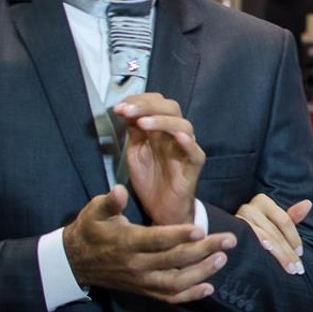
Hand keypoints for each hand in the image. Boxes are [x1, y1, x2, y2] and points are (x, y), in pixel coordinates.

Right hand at [62, 185, 235, 302]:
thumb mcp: (94, 212)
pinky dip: (190, 295)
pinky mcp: (144, 290)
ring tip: (223, 258)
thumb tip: (119, 190)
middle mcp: (137, 265)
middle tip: (229, 239)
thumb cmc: (90, 230)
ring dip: (202, 272)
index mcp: (127, 242)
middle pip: (174, 260)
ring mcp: (141, 280)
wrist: (75, 262)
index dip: (178, 236)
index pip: (157, 241)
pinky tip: (209, 287)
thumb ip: (109, 202)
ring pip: (176, 282)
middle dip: (204, 250)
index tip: (200, 229)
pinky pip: (169, 297)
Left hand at [115, 93, 204, 226]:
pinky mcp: (194, 166)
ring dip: (162, 120)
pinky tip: (176, 136)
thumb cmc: (150, 180)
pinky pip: (194, 151)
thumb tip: (124, 109)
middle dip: (147, 106)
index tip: (118, 107)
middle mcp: (176, 135)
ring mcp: (187, 149)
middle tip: (126, 110)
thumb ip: (133, 132)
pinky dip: (186, 142)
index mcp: (162, 129)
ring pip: (183, 125)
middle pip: (171, 108)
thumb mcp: (135, 152)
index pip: (157, 104)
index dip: (139, 101)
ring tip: (141, 123)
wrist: (161, 211)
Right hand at [237, 194, 311, 274]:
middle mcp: (249, 208)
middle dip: (288, 252)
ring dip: (279, 254)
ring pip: (264, 238)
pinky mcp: (231, 231)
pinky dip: (259, 246)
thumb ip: (291, 216)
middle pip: (275, 232)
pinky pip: (248, 240)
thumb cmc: (258, 228)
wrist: (229, 237)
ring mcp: (238, 219)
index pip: (284, 220)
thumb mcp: (275, 221)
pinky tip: (266, 252)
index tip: (300, 253)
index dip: (294, 238)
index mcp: (262, 201)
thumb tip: (308, 203)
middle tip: (297, 269)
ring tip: (289, 268)